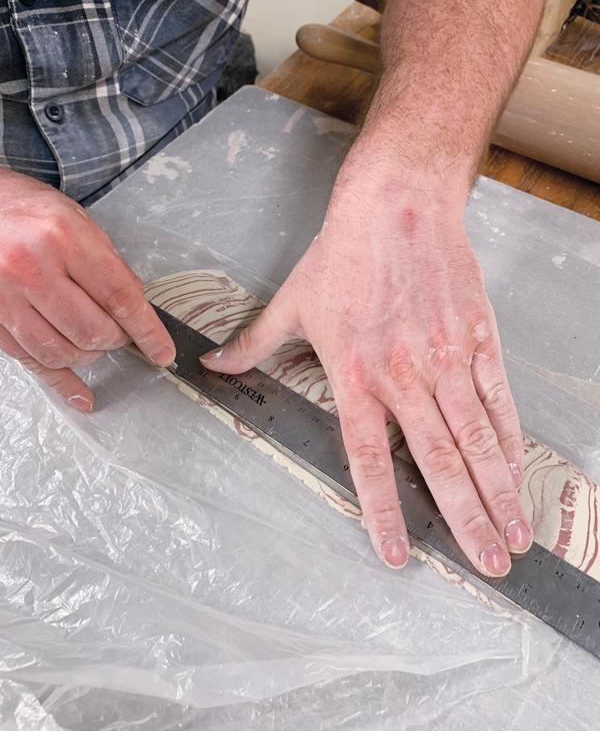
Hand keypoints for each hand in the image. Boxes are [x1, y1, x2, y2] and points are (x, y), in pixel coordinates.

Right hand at [0, 169, 174, 409]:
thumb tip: (135, 307)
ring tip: (96, 343)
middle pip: (92, 330)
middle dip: (116, 340)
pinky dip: (61, 382)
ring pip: (62, 352)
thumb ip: (108, 264)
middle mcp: (32, 268)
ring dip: (90, 356)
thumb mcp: (77, 221)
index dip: (147, 330)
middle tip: (122, 334)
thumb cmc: (26, 209)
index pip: (118, 296)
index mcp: (62, 239)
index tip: (162, 350)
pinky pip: (32, 362)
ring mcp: (6, 297)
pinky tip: (81, 395)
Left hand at [201, 161, 531, 577]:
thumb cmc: (344, 254)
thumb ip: (254, 344)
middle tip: (487, 565)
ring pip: (477, 439)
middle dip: (465, 521)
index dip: (384, 509)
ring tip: (514, 536)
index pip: (370, 458)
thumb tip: (214, 364)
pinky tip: (516, 472)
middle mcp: (404, 376)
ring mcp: (447, 358)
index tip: (397, 553)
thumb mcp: (291, 302)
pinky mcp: (478, 338)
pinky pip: (499, 400)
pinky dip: (509, 441)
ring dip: (498, 494)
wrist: (394, 205)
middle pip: (439, 462)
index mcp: (355, 376)